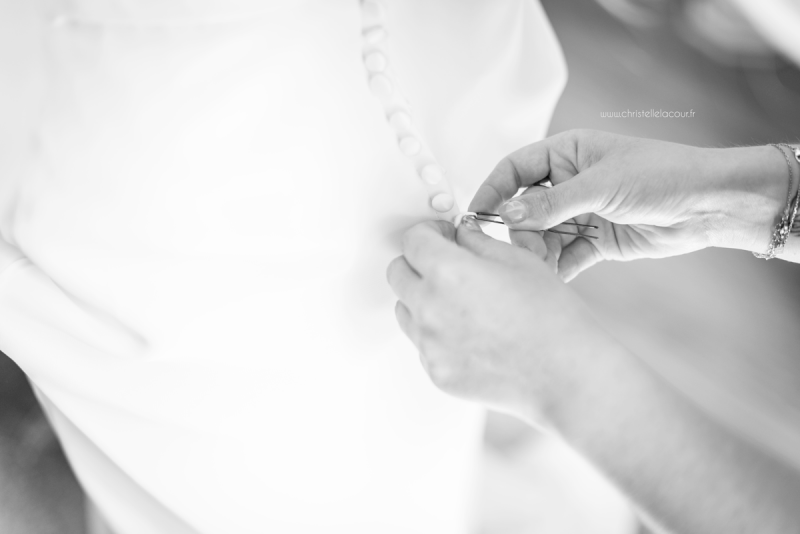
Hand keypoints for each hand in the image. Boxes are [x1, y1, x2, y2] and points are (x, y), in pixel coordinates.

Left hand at [386, 219, 606, 425]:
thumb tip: (460, 235)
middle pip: (397, 273)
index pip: (413, 240)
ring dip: (422, 298)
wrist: (566, 375)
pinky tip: (472, 332)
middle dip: (419, 262)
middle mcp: (429, 309)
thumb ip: (478, 243)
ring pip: (405, 309)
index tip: (442, 235)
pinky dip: (437, 333)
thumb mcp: (519, 261)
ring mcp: (429, 345)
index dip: (429, 231)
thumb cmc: (552, 320)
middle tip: (447, 263)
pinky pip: (422, 343)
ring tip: (462, 302)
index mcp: (448, 273)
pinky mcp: (436, 372)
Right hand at [470, 130, 794, 279]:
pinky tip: (550, 282)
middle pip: (523, 209)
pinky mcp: (594, 242)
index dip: (493, 190)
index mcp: (565, 154)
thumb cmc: (661, 175)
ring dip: (536, 254)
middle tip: (519, 251)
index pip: (514, 169)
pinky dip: (555, 270)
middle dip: (518, 231)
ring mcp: (580, 214)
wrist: (709, 205)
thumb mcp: (601, 185)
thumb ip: (551, 203)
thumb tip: (505, 214)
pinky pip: (564, 258)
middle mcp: (567, 183)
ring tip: (538, 269)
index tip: (475, 217)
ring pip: (540, 237)